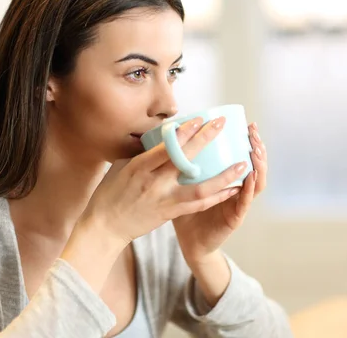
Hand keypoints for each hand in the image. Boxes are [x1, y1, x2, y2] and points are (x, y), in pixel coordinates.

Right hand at [78, 116, 247, 246]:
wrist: (105, 228)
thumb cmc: (110, 195)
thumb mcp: (119, 168)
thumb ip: (141, 154)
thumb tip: (158, 139)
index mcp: (139, 168)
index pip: (166, 146)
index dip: (184, 132)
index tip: (199, 119)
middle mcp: (153, 183)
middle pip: (185, 159)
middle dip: (205, 140)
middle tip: (221, 125)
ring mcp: (164, 199)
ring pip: (200, 187)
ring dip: (223, 176)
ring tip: (241, 164)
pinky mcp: (170, 213)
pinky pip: (199, 204)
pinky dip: (217, 196)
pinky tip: (232, 189)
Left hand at [173, 122, 267, 264]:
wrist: (189, 242)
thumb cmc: (186, 211)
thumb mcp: (184, 182)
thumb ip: (184, 164)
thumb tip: (171, 137)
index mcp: (226, 179)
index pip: (242, 156)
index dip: (248, 140)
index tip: (247, 124)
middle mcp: (237, 189)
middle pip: (254, 164)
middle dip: (257, 147)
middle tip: (253, 132)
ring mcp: (238, 203)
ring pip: (256, 181)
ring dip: (259, 165)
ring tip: (256, 150)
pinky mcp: (235, 217)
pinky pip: (245, 201)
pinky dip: (250, 188)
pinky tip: (252, 176)